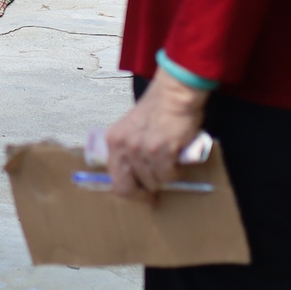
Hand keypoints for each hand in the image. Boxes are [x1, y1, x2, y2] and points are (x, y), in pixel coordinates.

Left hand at [103, 76, 208, 201]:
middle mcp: (123, 146)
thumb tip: (134, 178)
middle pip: (128, 188)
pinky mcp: (160, 150)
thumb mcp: (131, 129)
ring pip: (152, 182)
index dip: (130, 191)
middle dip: (144, 193)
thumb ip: (128, 151)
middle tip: (156, 194)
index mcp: (113, 141)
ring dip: (164, 178)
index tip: (141, 195)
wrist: (174, 94)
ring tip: (170, 165)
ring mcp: (140, 148)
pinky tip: (177, 161)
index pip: (115, 180)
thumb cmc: (157, 110)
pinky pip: (167, 175)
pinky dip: (175, 172)